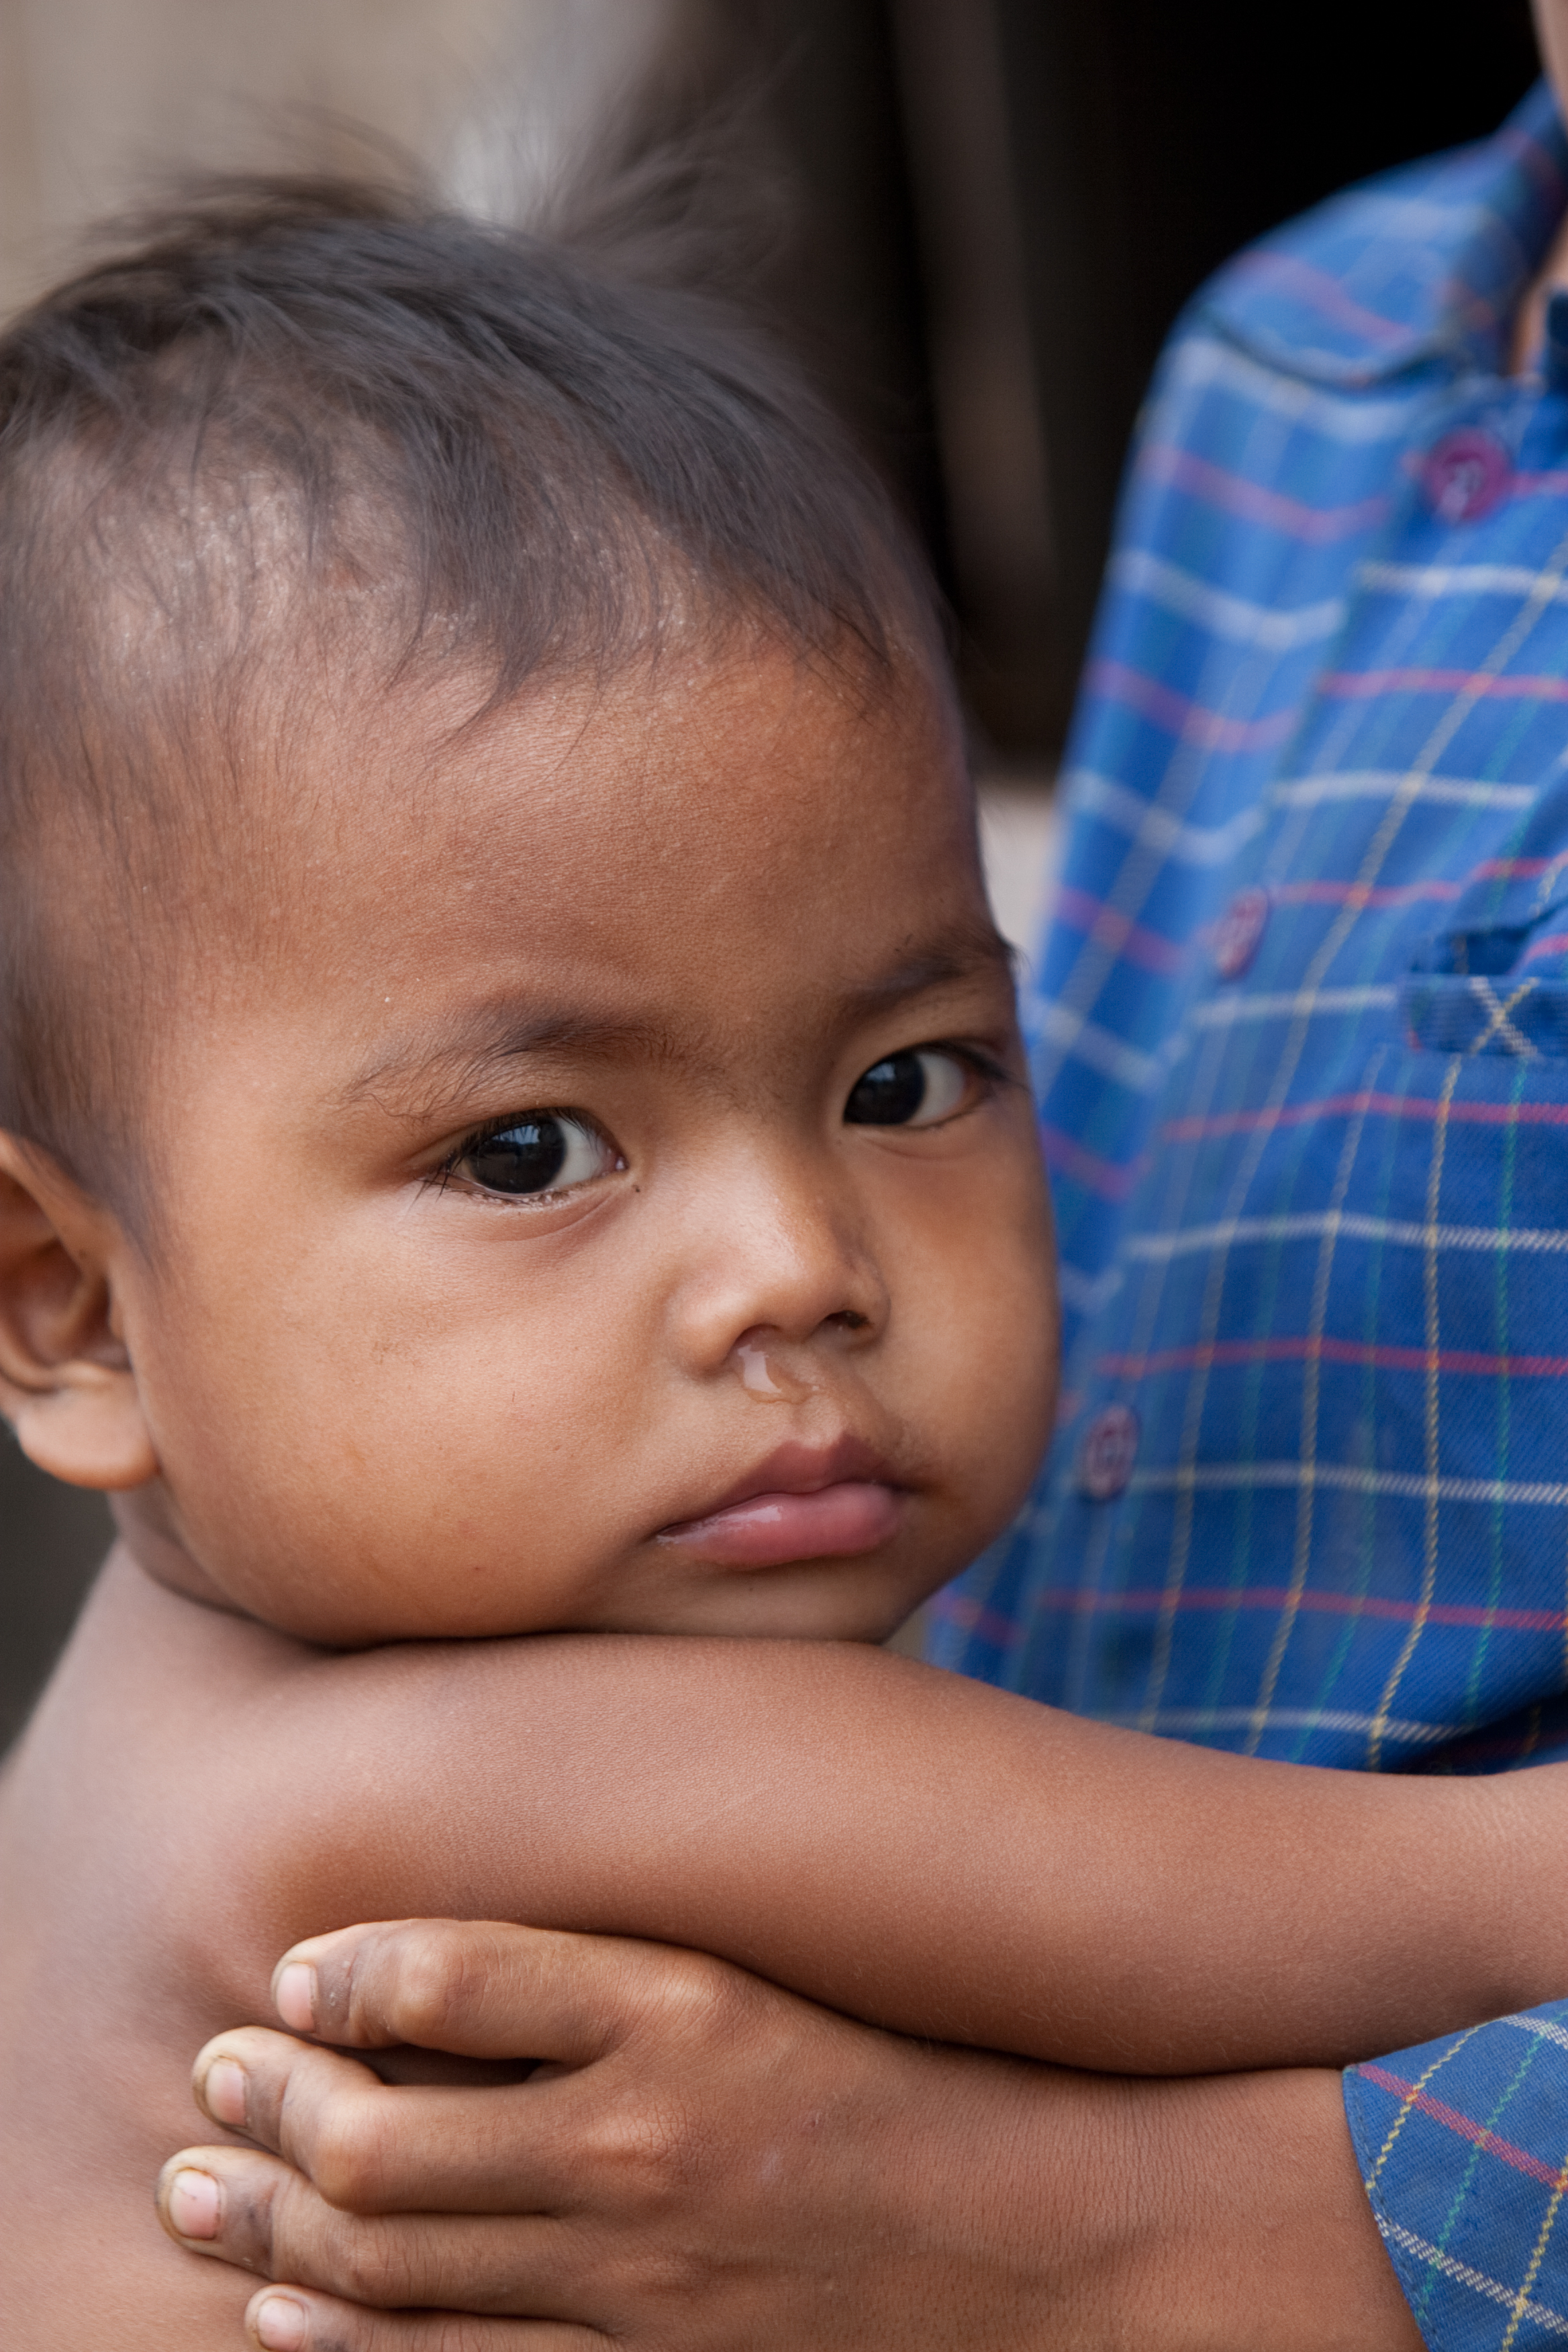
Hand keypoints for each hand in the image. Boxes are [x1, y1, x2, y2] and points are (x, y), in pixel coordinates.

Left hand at [156, 1918, 1420, 2351]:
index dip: (340, 1975)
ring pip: (389, 2254)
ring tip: (200, 2192)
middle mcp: (638, 2137)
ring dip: (271, 2219)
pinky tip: (283, 2311)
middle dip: (263, 2107)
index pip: (450, 1970)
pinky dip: (346, 2340)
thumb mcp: (779, 1969)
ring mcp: (634, 2272)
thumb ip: (646, 1925)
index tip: (289, 1977)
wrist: (1031, 2241)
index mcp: (680, 2005)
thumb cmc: (902, 2080)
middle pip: (381, 2128)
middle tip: (204, 2085)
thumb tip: (518, 1878)